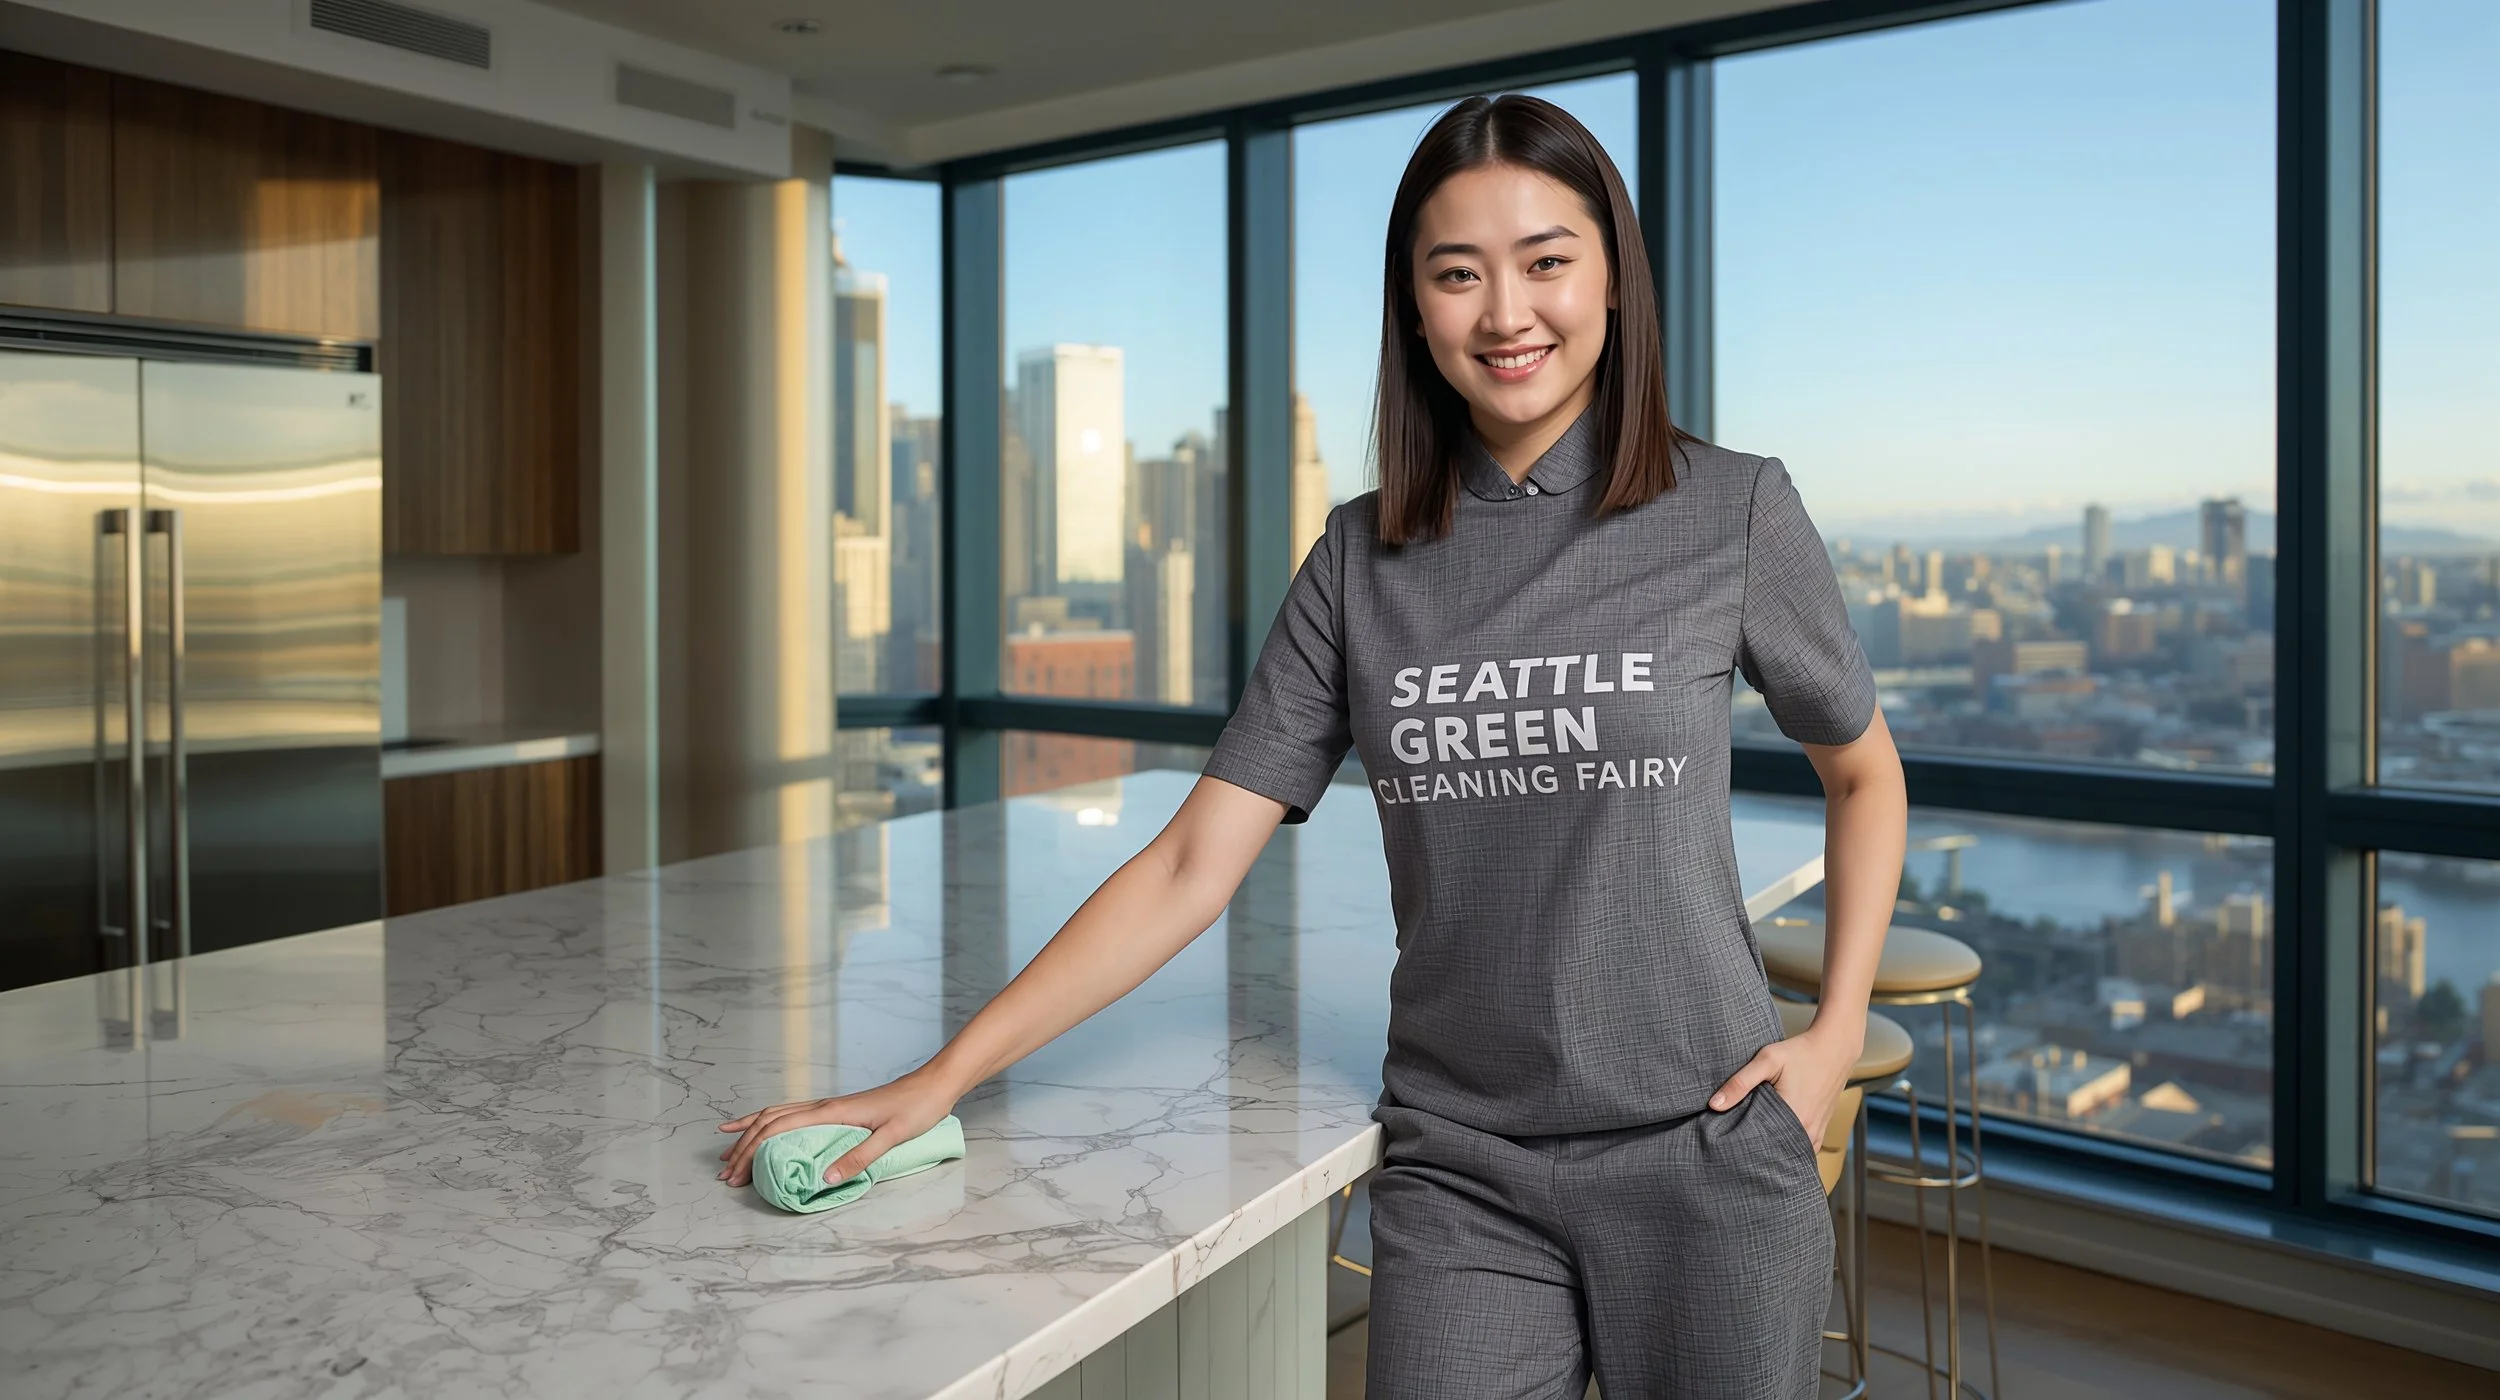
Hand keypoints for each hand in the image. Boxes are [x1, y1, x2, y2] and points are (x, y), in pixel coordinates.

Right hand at [715, 1069, 959, 1188]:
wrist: (934, 1084)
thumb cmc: (916, 1108)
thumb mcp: (892, 1136)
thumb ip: (859, 1157)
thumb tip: (824, 1179)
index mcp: (832, 1112)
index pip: (778, 1129)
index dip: (751, 1151)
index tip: (735, 1174)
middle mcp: (824, 1106)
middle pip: (770, 1122)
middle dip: (743, 1146)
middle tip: (725, 1173)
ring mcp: (829, 1106)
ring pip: (777, 1114)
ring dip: (751, 1133)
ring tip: (728, 1149)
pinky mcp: (837, 1109)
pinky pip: (793, 1114)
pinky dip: (772, 1122)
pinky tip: (767, 1129)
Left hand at [1706, 1023, 1855, 1153]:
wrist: (1834, 1048)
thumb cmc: (1800, 1052)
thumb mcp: (1767, 1061)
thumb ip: (1740, 1083)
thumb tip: (1713, 1105)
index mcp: (1793, 1119)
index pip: (1760, 1145)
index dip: (1742, 1145)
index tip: (1726, 1142)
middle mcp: (1807, 1132)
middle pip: (1774, 1152)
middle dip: (1755, 1149)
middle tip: (1734, 1145)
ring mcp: (1816, 1134)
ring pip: (1789, 1153)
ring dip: (1772, 1150)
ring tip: (1752, 1143)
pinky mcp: (1821, 1130)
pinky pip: (1802, 1149)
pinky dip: (1787, 1147)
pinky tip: (1773, 1140)